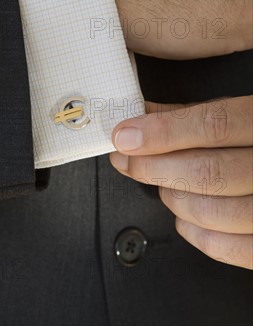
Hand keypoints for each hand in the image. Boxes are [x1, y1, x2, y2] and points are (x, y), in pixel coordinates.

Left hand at [109, 97, 252, 269]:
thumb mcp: (236, 114)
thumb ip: (190, 114)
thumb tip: (141, 115)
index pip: (213, 126)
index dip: (162, 132)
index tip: (125, 136)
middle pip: (206, 171)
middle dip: (152, 167)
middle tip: (127, 159)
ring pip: (211, 211)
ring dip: (171, 197)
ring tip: (161, 184)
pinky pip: (226, 248)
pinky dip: (193, 232)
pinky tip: (184, 216)